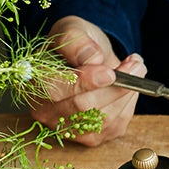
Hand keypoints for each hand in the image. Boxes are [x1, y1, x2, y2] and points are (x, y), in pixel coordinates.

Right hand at [31, 15, 141, 146]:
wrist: (87, 59)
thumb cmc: (75, 45)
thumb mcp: (72, 31)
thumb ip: (76, 41)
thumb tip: (92, 58)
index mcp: (32, 84)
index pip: (56, 90)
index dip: (84, 83)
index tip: (110, 72)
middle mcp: (45, 112)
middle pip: (83, 108)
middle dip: (114, 87)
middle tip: (136, 66)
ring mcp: (68, 129)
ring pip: (104, 118)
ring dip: (127, 94)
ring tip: (136, 68)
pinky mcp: (91, 137)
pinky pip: (116, 124)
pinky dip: (128, 103)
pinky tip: (130, 86)